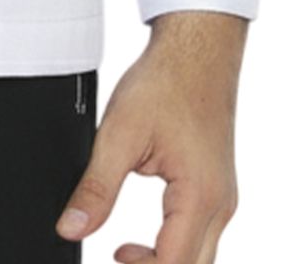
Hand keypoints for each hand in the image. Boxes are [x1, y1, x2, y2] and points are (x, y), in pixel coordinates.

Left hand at [55, 10, 246, 259]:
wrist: (198, 50)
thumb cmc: (166, 83)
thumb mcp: (120, 134)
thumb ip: (96, 188)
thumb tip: (71, 228)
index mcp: (200, 197)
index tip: (111, 257)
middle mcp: (220, 205)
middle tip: (116, 255)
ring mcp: (223, 198)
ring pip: (200, 258)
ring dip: (164, 262)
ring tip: (123, 249)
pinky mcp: (217, 190)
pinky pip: (200, 236)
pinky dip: (173, 246)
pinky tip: (145, 235)